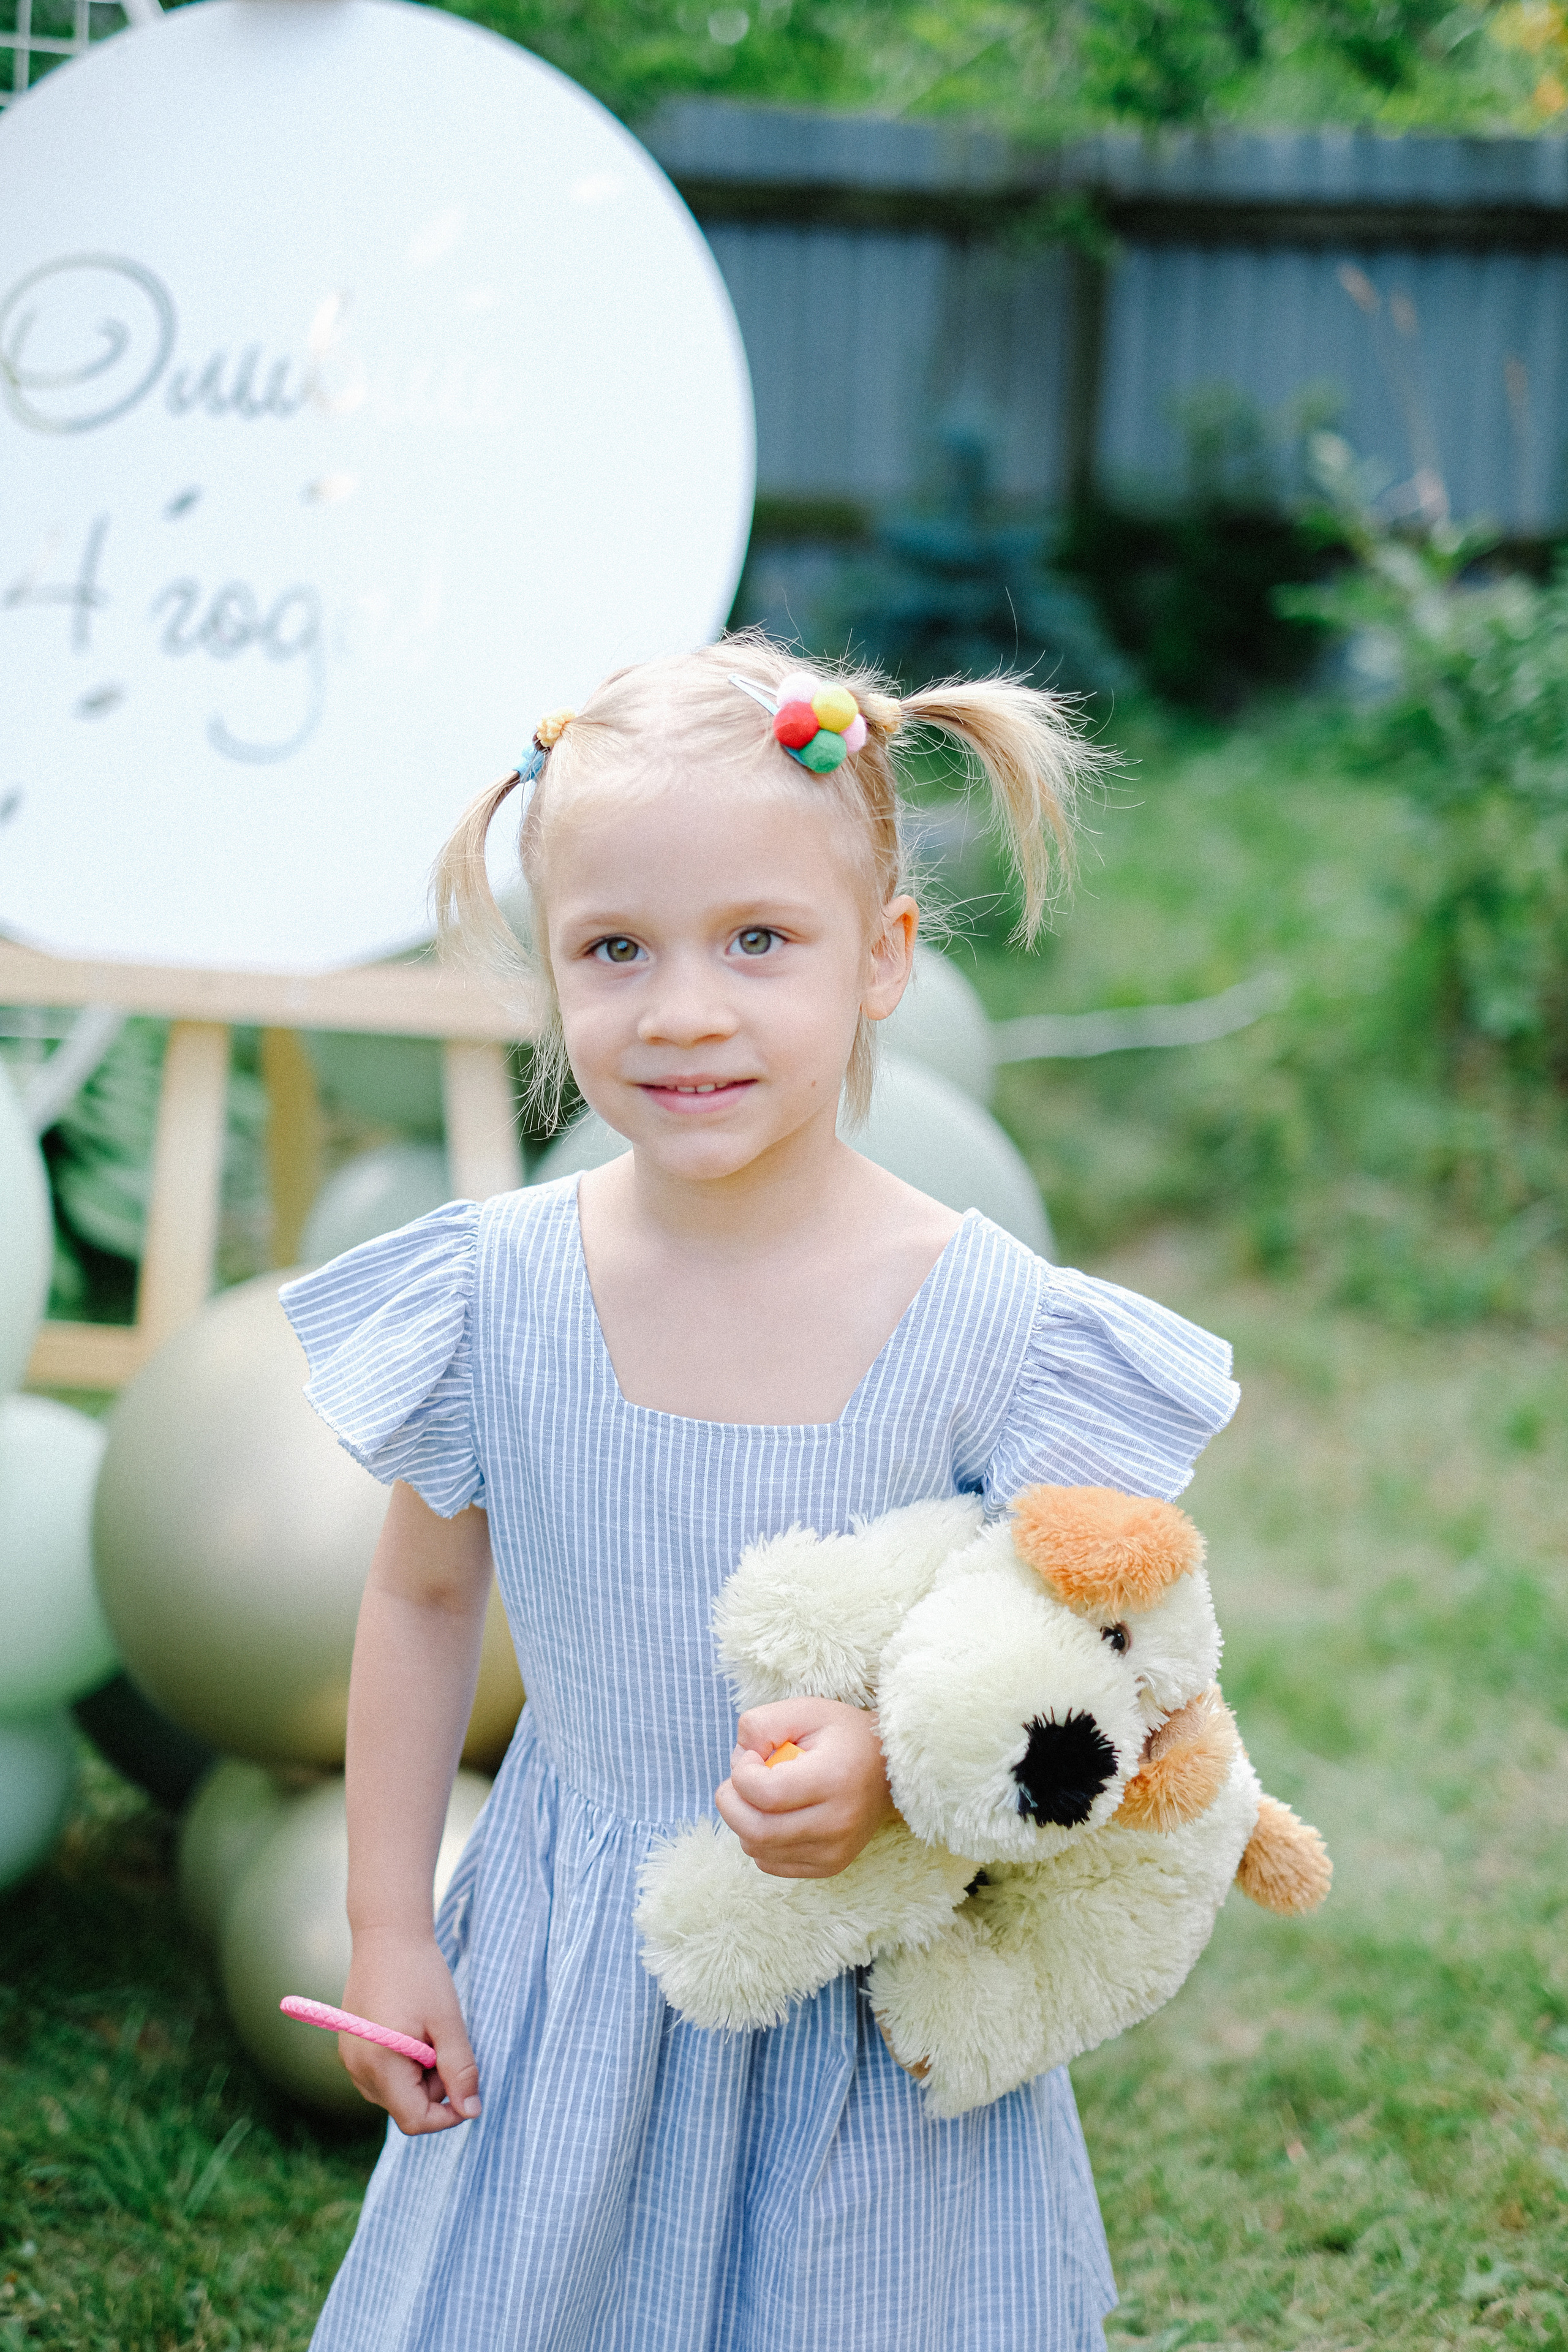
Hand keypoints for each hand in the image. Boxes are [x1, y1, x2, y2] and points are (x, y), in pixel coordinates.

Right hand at [336, 1928, 480, 2135]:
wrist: (387, 1934)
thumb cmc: (420, 1974)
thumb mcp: (448, 2021)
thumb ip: (459, 2070)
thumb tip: (472, 2111)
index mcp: (379, 2065)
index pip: (414, 2120)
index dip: (447, 2115)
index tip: (469, 2089)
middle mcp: (357, 2069)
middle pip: (405, 2107)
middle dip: (434, 2088)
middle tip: (445, 2042)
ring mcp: (350, 2059)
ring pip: (394, 2092)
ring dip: (419, 2075)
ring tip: (428, 2033)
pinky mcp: (351, 2047)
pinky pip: (382, 2074)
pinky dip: (404, 2063)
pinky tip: (413, 2030)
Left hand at [714, 1696, 896, 1878]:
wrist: (889, 1767)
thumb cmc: (842, 1735)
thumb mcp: (804, 1710)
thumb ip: (761, 1724)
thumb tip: (737, 1763)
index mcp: (833, 1779)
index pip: (765, 1794)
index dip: (742, 1774)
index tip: (751, 1757)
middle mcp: (837, 1822)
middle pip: (756, 1831)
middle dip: (731, 1804)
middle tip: (738, 1781)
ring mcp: (835, 1850)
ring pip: (758, 1850)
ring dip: (744, 1821)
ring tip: (764, 1794)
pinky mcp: (830, 1865)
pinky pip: (771, 1863)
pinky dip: (760, 1840)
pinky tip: (776, 1815)